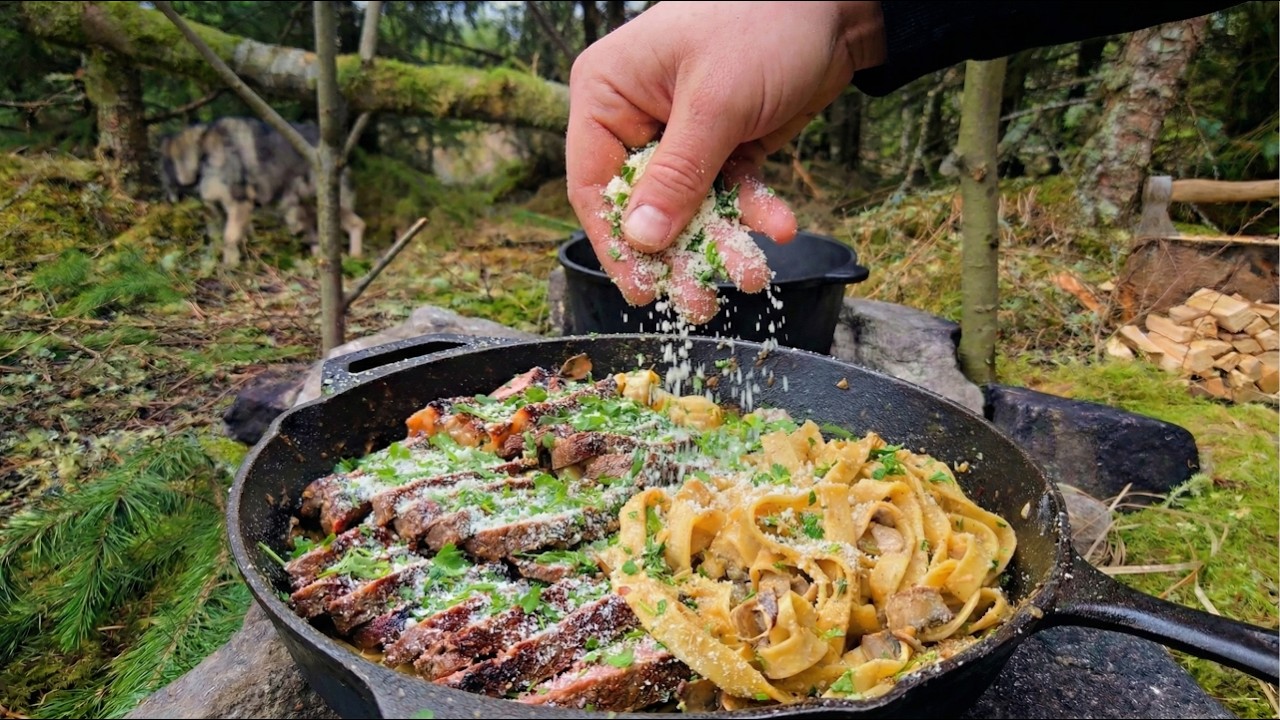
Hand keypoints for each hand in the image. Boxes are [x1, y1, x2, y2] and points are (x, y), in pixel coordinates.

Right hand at [566, 1, 885, 322]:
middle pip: (645, 205)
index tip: (641, 290)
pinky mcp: (725, 143)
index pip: (594, 185)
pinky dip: (753, 211)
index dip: (617, 242)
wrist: (836, 2)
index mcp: (608, 94)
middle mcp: (637, 116)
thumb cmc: (762, 24)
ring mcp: (682, 132)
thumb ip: (677, 177)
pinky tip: (780, 226)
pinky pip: (729, 191)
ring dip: (722, 241)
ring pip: (691, 206)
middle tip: (701, 303)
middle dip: (678, 254)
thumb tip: (641, 240)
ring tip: (752, 276)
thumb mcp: (714, 105)